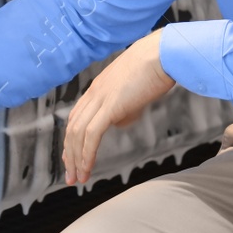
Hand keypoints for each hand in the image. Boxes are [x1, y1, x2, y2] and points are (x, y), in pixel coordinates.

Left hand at [63, 30, 175, 185]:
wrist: (163, 54)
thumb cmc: (156, 68)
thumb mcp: (135, 90)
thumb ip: (124, 106)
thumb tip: (119, 121)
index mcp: (97, 88)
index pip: (76, 118)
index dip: (71, 140)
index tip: (71, 158)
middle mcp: (94, 93)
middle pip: (72, 128)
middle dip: (69, 155)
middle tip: (71, 176)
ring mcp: (100, 98)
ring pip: (78, 134)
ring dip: (76, 159)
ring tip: (78, 178)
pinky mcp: (110, 106)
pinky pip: (91, 135)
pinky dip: (87, 154)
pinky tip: (88, 168)